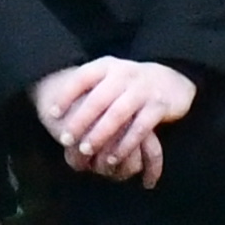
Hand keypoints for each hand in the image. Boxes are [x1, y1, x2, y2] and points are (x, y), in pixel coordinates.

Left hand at [31, 54, 196, 186]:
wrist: (171, 78)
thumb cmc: (129, 84)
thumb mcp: (109, 76)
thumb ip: (88, 87)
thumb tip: (54, 112)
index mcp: (108, 66)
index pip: (83, 77)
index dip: (66, 95)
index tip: (53, 114)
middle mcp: (125, 74)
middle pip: (99, 98)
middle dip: (80, 120)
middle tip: (66, 139)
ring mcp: (143, 90)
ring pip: (118, 114)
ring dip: (100, 134)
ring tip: (86, 150)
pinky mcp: (159, 106)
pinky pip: (140, 127)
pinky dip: (126, 144)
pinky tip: (113, 157)